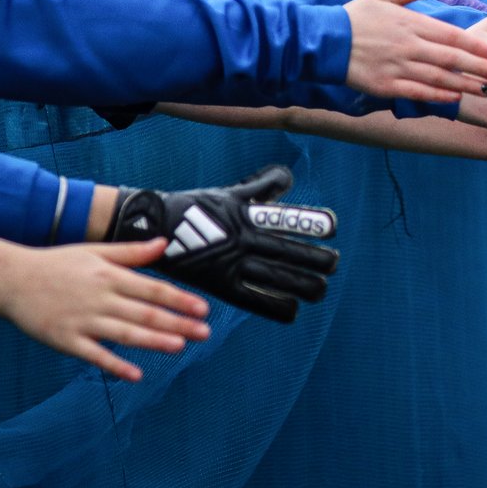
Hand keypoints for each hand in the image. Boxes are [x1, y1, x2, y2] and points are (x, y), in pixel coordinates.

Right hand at [0, 233, 211, 382]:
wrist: (12, 279)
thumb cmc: (57, 264)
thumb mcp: (96, 251)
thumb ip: (132, 252)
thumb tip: (164, 242)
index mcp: (110, 275)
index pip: (153, 289)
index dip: (180, 300)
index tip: (204, 309)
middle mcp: (101, 298)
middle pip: (145, 313)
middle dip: (178, 323)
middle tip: (205, 333)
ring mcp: (83, 320)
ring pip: (125, 333)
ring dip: (154, 341)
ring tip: (180, 347)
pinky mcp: (65, 340)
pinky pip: (95, 354)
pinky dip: (115, 364)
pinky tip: (135, 375)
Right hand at [106, 164, 338, 323]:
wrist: (151, 227)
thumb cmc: (193, 207)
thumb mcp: (229, 193)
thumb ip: (259, 187)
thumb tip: (286, 177)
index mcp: (246, 216)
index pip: (285, 219)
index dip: (310, 223)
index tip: (334, 227)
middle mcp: (243, 240)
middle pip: (286, 253)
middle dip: (314, 259)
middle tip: (334, 264)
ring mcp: (231, 263)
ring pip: (275, 277)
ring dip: (302, 284)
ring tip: (321, 290)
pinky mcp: (219, 285)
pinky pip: (252, 299)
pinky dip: (274, 306)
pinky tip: (293, 311)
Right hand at [342, 0, 486, 102]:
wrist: (324, 41)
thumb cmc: (356, 16)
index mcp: (412, 23)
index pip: (453, 36)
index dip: (476, 47)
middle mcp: (409, 46)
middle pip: (452, 59)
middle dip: (479, 68)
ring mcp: (398, 67)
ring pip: (439, 78)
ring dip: (464, 85)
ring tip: (484, 90)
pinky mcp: (386, 85)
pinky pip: (418, 92)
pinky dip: (438, 97)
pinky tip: (453, 100)